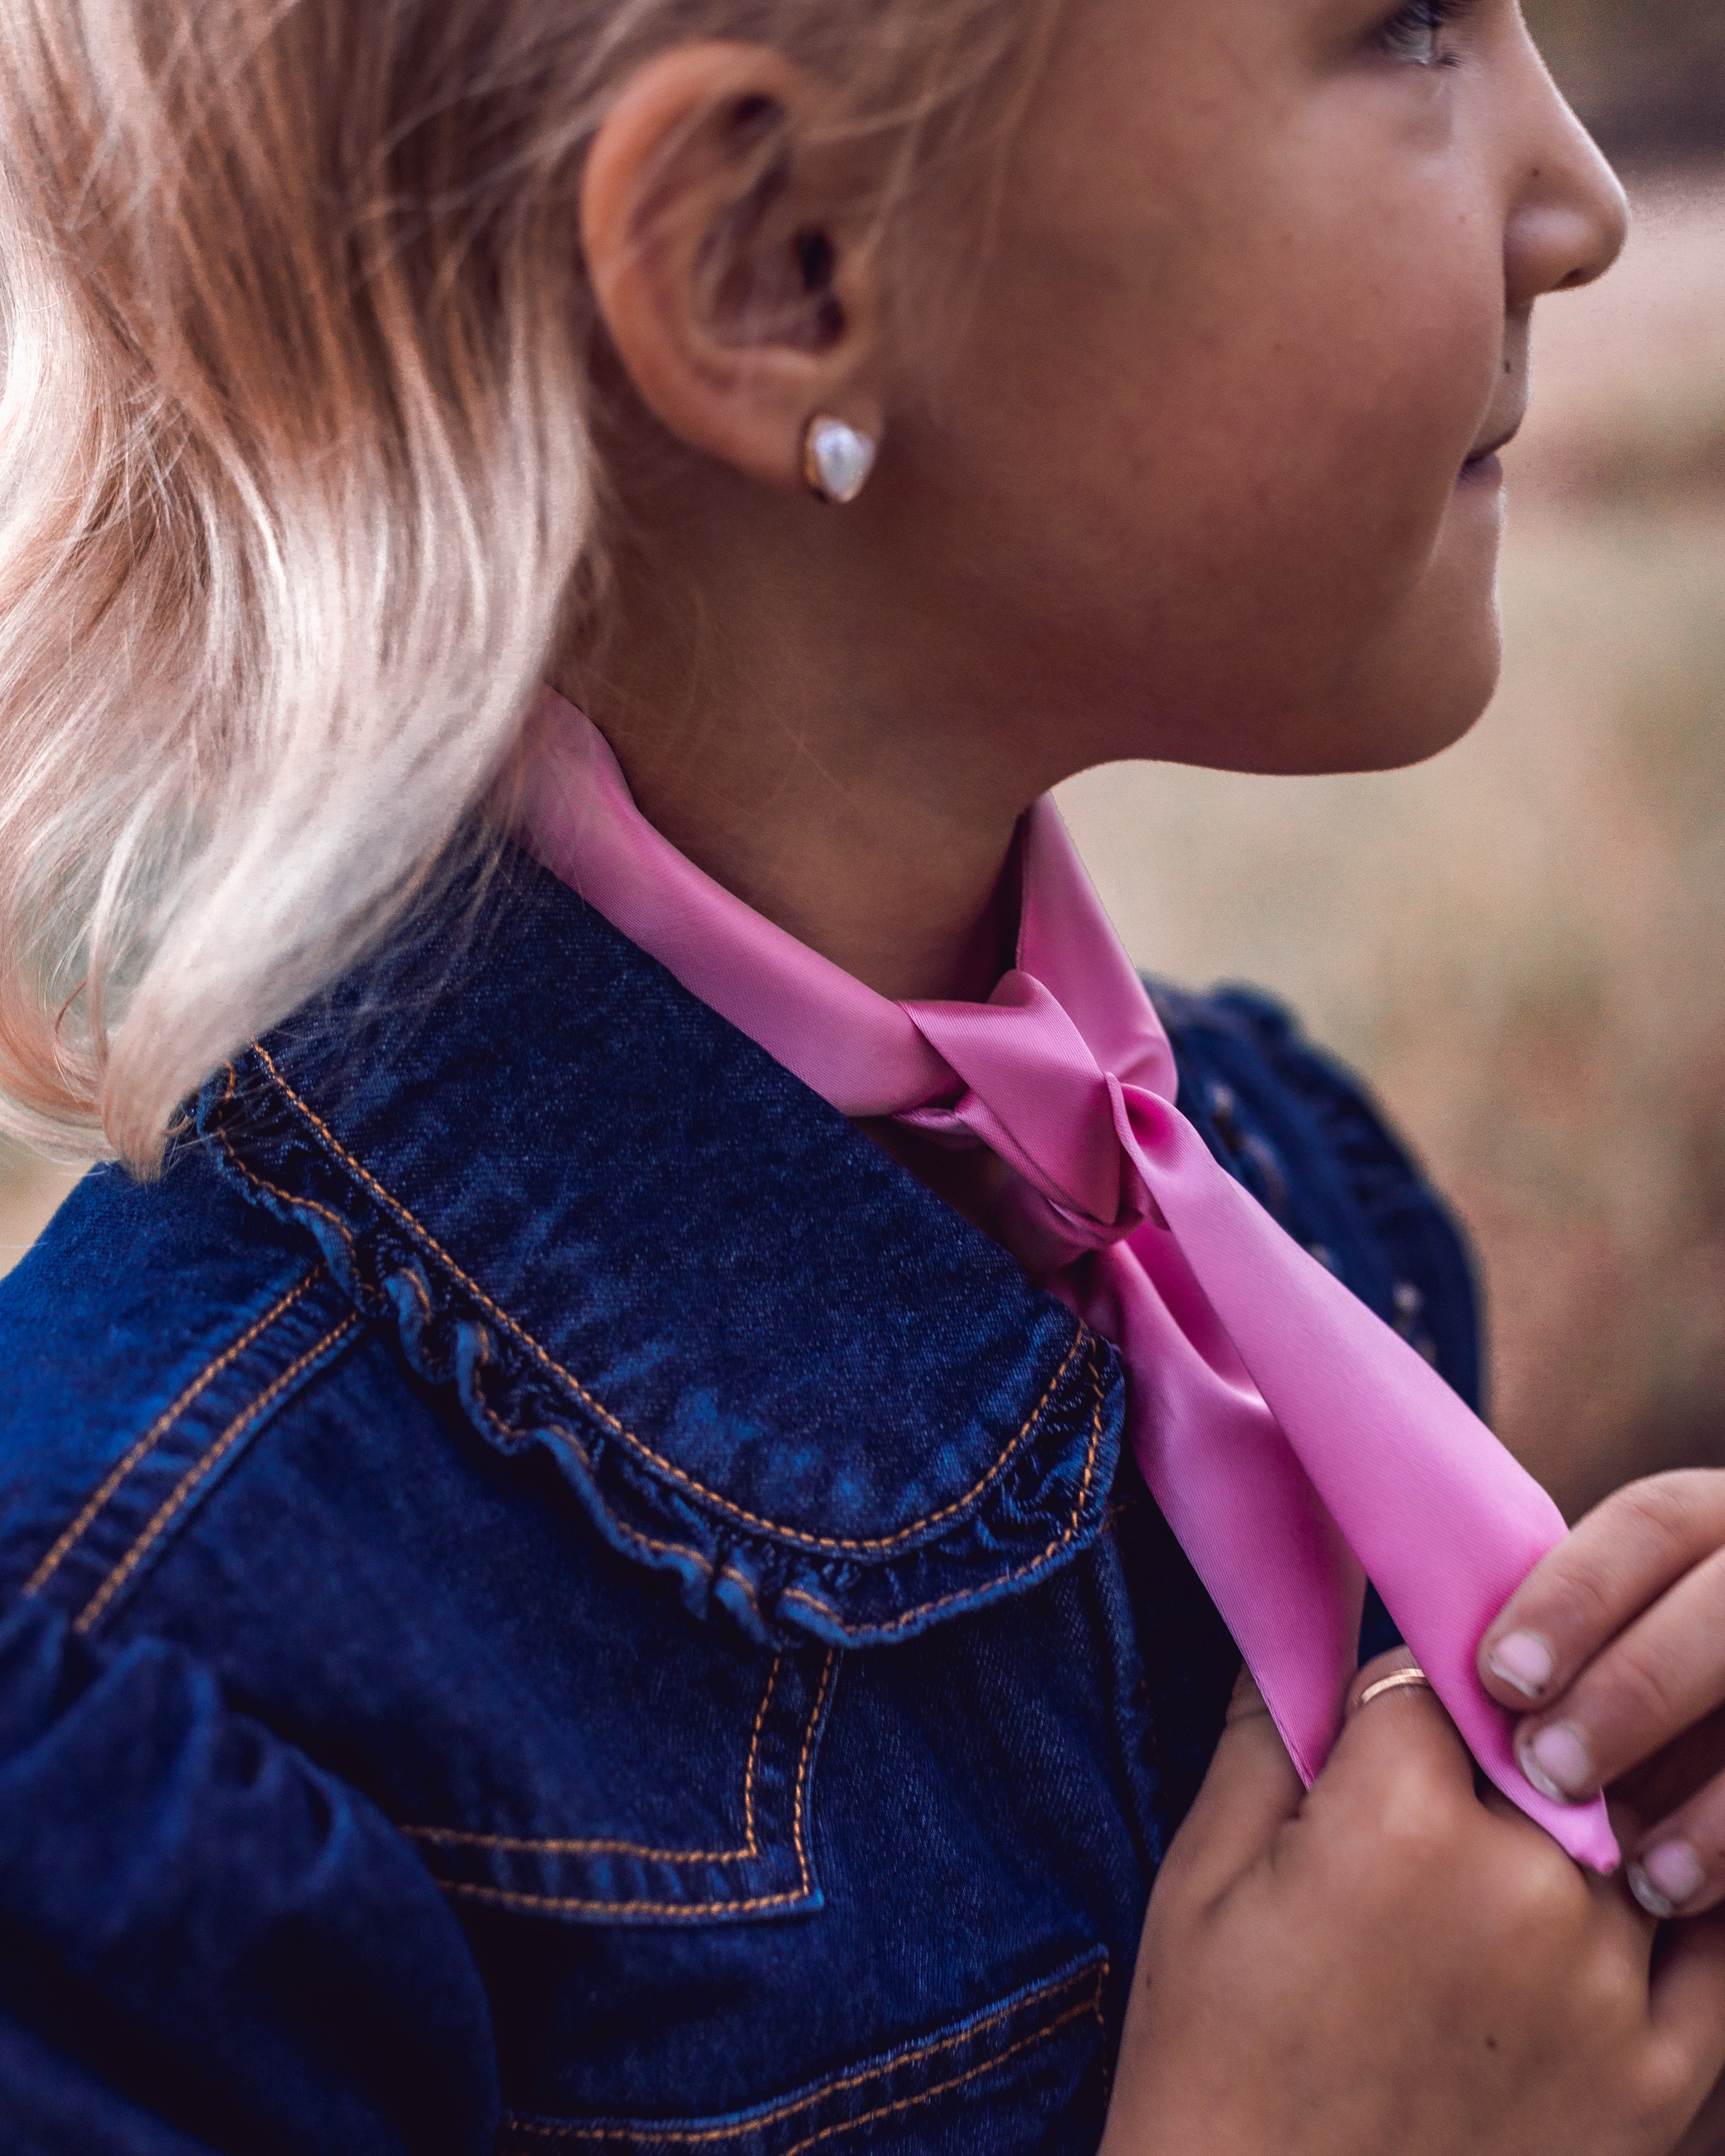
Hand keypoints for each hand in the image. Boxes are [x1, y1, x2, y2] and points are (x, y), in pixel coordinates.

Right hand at [1099, 1654, 1724, 2155]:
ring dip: (1569, 1841)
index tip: (1376, 1739)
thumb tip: (1314, 1627)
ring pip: (1619, 1836)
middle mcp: (1525, 1889)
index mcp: (1398, 1824)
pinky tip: (1632, 1907)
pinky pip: (1712, 1950)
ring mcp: (1607, 1989)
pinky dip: (1682, 1915)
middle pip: (1533, 1753)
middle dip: (1484, 1769)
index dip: (1395, 1708)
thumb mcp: (1202, 1877)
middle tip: (1428, 1829)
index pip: (1426, 1684)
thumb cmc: (1214, 2060)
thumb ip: (1271, 1729)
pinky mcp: (1666, 2083)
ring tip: (1494, 1901)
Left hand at [1479, 1471, 1724, 1920]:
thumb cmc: (1641, 1676)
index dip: (1574, 1595)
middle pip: (1723, 1605)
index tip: (1499, 1674)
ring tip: (1624, 1866)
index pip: (1652, 1523)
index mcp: (1719, 1521)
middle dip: (1633, 1689)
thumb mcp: (1621, 1629)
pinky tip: (1675, 1891)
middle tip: (1547, 1769)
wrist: (1706, 1704)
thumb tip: (1442, 1677)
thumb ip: (1565, 1635)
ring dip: (1706, 1797)